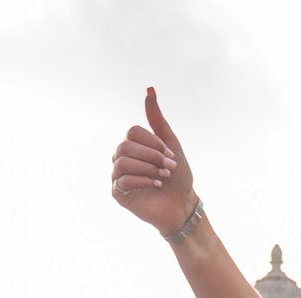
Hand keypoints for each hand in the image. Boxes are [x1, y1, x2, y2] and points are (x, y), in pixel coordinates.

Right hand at [109, 87, 197, 235]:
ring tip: (162, 176)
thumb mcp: (171, 144)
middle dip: (151, 155)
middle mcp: (122, 158)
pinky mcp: (118, 193)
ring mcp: (118, 176)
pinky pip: (122, 179)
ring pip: (122, 161)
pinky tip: (156, 184)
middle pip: (126, 146)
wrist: (182, 204)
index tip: (170, 154)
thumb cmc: (178, 177)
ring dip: (147, 167)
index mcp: (134, 146)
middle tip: (168, 167)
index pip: (132, 132)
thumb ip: (157, 119)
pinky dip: (142, 179)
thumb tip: (149, 90)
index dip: (152, 142)